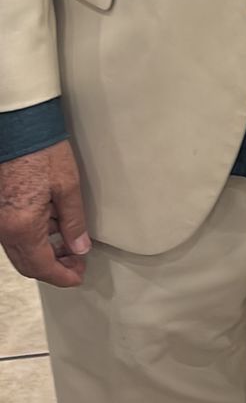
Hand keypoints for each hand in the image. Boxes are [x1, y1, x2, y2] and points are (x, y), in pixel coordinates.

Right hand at [0, 141, 90, 286]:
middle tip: (77, 263)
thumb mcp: (67, 187)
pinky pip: (16, 236)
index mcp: (22, 227)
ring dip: (44, 254)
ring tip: (70, 245)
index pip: (42, 267)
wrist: (20, 126)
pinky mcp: (0, 209)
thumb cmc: (43, 151)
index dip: (62, 276)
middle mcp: (5, 229)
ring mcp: (0, 220)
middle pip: (28, 264)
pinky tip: (54, 228)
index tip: (79, 276)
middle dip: (53, 268)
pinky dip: (35, 239)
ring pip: (21, 252)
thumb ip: (74, 222)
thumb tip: (80, 248)